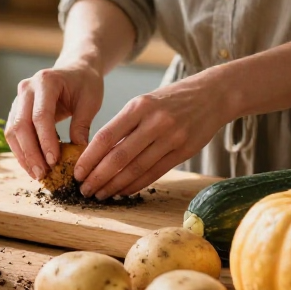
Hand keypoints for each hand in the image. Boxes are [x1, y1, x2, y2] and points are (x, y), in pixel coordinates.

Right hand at [4, 62, 103, 179]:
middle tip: (42, 174)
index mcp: (46, 81)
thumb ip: (83, 124)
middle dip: (30, 152)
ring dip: (23, 155)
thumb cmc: (85, 83)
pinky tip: (32, 165)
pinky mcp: (16, 110)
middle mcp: (26, 88)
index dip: (45, 141)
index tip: (54, 161)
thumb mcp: (91, 100)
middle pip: (21, 125)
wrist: (75, 70)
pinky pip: (13, 133)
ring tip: (36, 174)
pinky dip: (21, 151)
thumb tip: (77, 153)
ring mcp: (18, 98)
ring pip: (12, 131)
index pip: (41, 116)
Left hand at [73, 73, 231, 198]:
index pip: (106, 136)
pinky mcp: (184, 152)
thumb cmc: (170, 100)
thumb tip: (97, 155)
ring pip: (136, 169)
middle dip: (98, 177)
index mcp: (139, 106)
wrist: (213, 95)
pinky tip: (122, 191)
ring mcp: (172, 138)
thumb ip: (124, 126)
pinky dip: (135, 185)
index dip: (89, 158)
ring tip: (100, 194)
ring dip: (115, 185)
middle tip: (84, 189)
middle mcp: (155, 122)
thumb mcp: (144, 102)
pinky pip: (154, 173)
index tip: (77, 172)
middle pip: (119, 157)